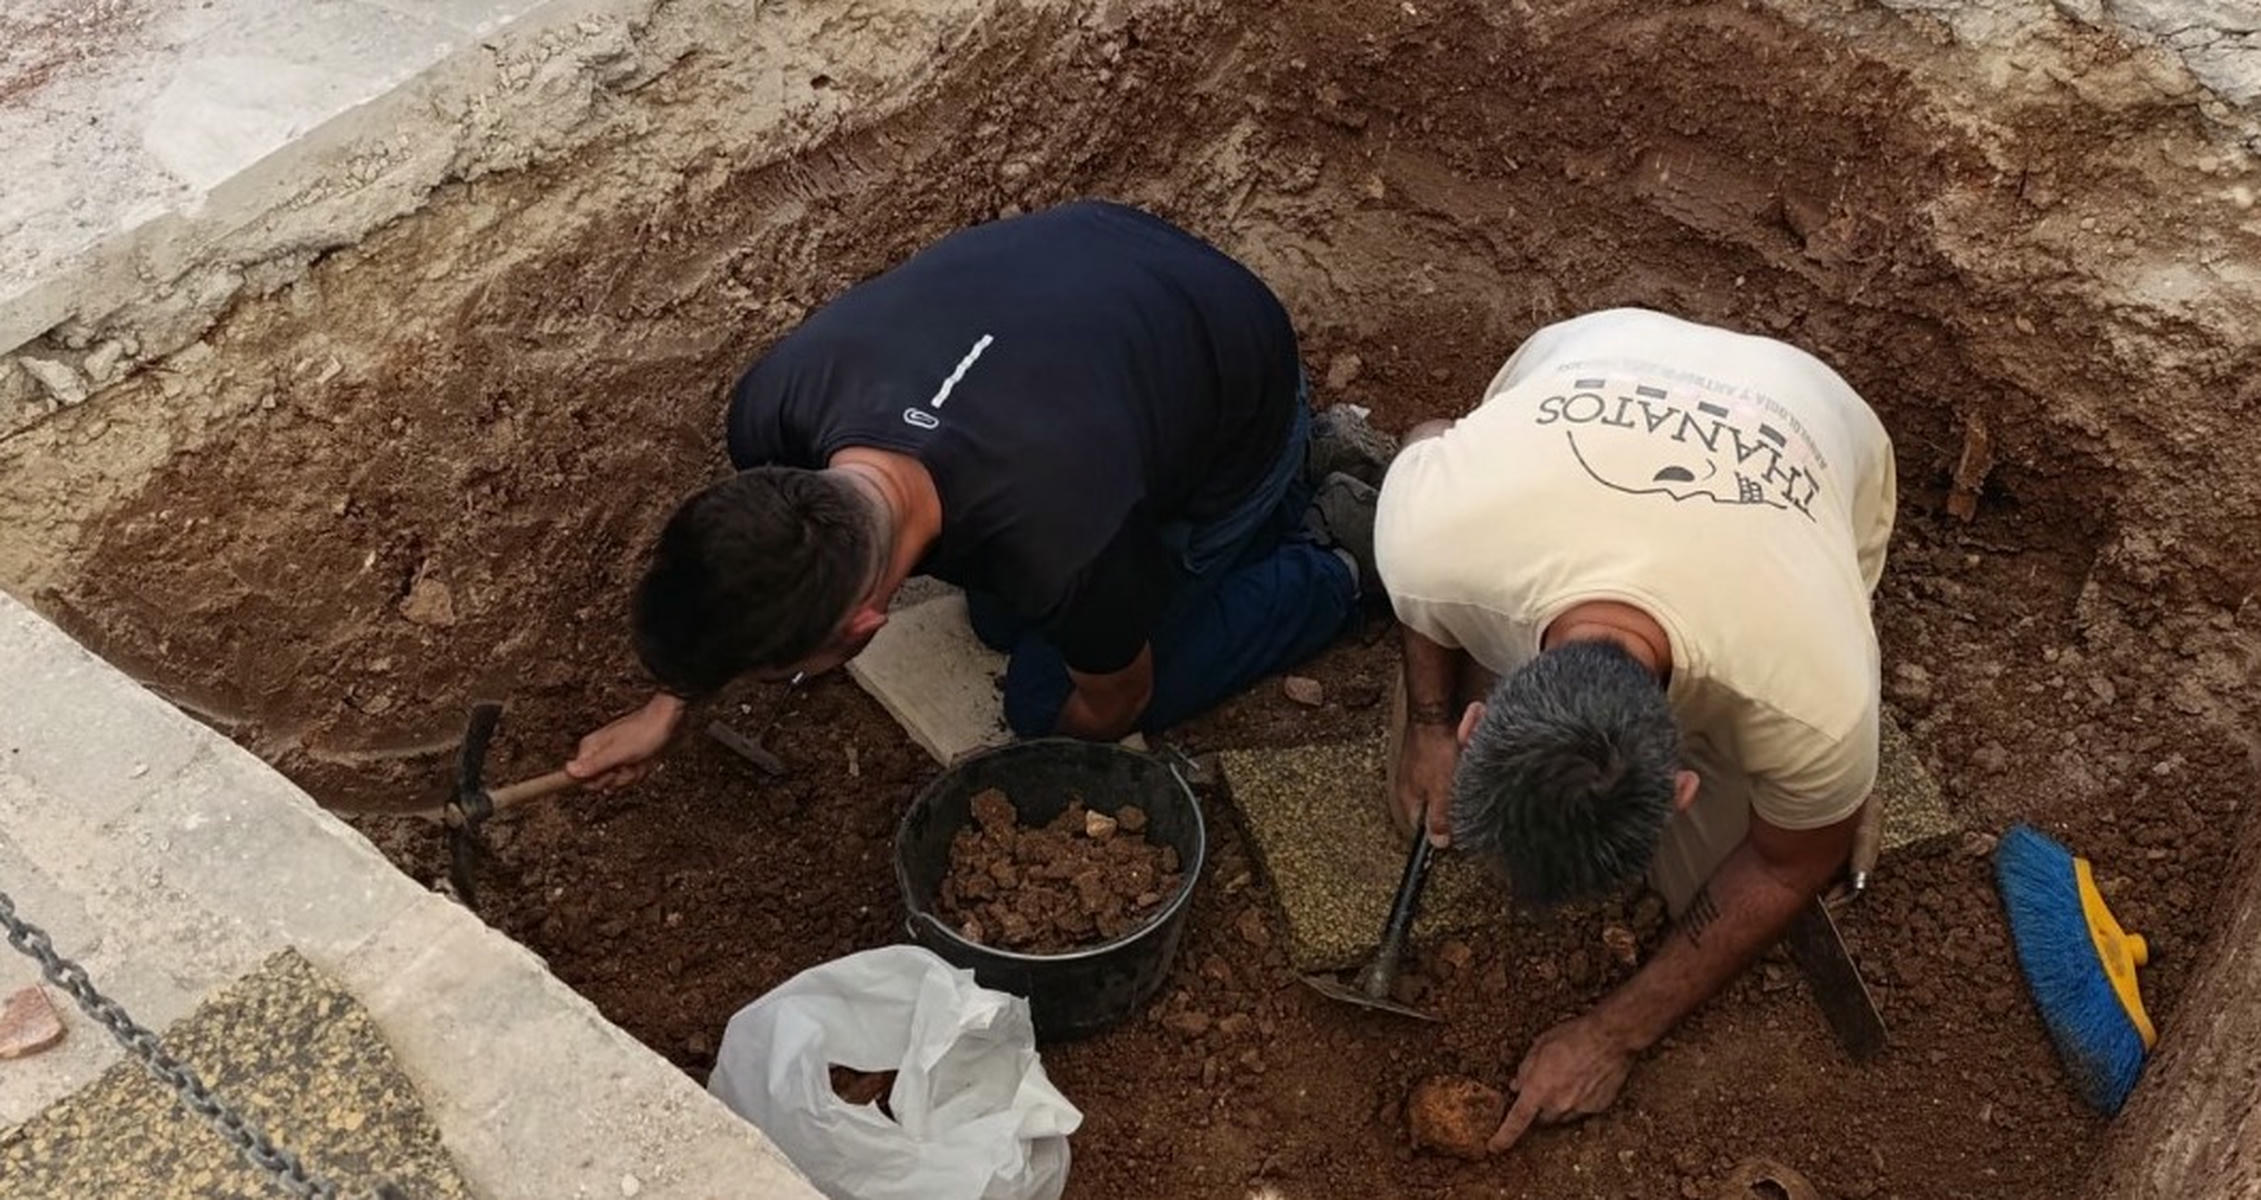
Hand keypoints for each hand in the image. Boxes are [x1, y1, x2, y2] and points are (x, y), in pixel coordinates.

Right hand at [565, 694, 685, 790]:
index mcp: (591, 748)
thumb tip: (568, 771)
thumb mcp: (619, 752)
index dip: (597, 780)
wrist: (669, 721)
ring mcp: (614, 758)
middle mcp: (599, 753)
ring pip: (617, 782)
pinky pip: (629, 777)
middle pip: (600, 783)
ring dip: (632, 774)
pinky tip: (645, 760)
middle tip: (628, 764)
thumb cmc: (646, 731)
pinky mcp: (627, 761)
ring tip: (639, 759)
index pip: (580, 778)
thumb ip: (594, 764)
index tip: (611, 772)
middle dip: (619, 778)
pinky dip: (640, 772)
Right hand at [1394, 720, 1457, 846]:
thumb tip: (1439, 842)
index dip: (1443, 830)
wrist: (1433, 711)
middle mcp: (1410, 787)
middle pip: (1437, 807)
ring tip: (1464, 762)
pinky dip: (1458, 763)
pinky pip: (1448, 769)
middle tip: (1463, 784)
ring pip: (1445, 787)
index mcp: (1409, 800)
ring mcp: (1419, 771)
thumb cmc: (1435, 747)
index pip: (1422, 829)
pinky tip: (1464, 753)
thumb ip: (1440, 818)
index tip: (1459, 824)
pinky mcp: (1430, 757)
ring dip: (1458, 778)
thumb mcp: (1442, 789)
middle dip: (1455, 798)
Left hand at [1489, 1015, 1636, 1152]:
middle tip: (1541, 1089)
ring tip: (1565, 1080)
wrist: (1610, 1038)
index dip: (1503, 1138)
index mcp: (1538, 1090)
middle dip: (1537, 1109)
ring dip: (1556, 1107)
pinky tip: (1582, 1081)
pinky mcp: (1597, 1108)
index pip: (1516, 1122)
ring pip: (1560, 1118)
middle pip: (1540, 1120)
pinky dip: (1576, 1102)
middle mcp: (1558, 1105)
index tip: (1494, 1147)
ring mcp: (1579, 1109)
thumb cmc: (1573, 1036)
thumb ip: (1525, 1069)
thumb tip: (1516, 1086)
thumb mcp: (1539, 1046)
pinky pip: (1580, 1112)